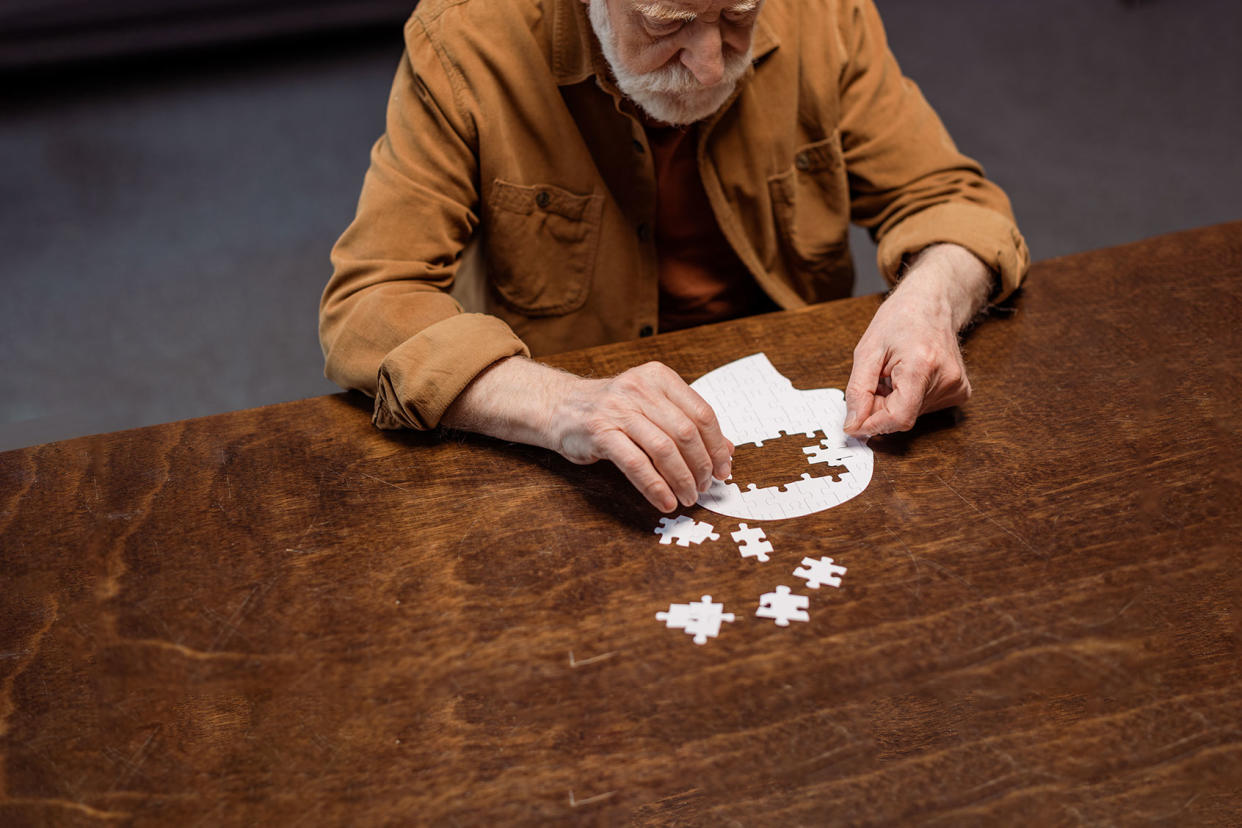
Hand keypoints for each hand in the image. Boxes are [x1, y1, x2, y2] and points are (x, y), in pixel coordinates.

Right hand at [552, 362, 733, 511]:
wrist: (562, 407)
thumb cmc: (613, 411)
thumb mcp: (652, 408)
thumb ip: (687, 424)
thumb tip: (727, 452)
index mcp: (659, 378)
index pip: (702, 413)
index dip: (717, 446)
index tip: (723, 469)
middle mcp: (640, 389)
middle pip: (686, 432)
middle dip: (701, 466)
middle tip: (704, 487)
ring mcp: (618, 409)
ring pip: (664, 449)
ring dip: (681, 479)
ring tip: (688, 497)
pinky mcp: (600, 432)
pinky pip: (636, 464)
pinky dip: (656, 487)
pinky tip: (665, 501)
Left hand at [844, 244, 992, 436]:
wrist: (931, 302)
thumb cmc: (900, 319)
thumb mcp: (867, 351)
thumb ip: (858, 391)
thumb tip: (853, 425)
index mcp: (922, 366)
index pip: (899, 418)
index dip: (873, 426)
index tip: (854, 424)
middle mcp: (946, 379)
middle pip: (903, 416)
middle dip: (881, 408)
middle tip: (876, 381)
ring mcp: (957, 386)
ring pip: (912, 414)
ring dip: (894, 402)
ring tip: (894, 373)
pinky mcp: (960, 391)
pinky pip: (924, 408)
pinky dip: (909, 399)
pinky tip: (909, 377)